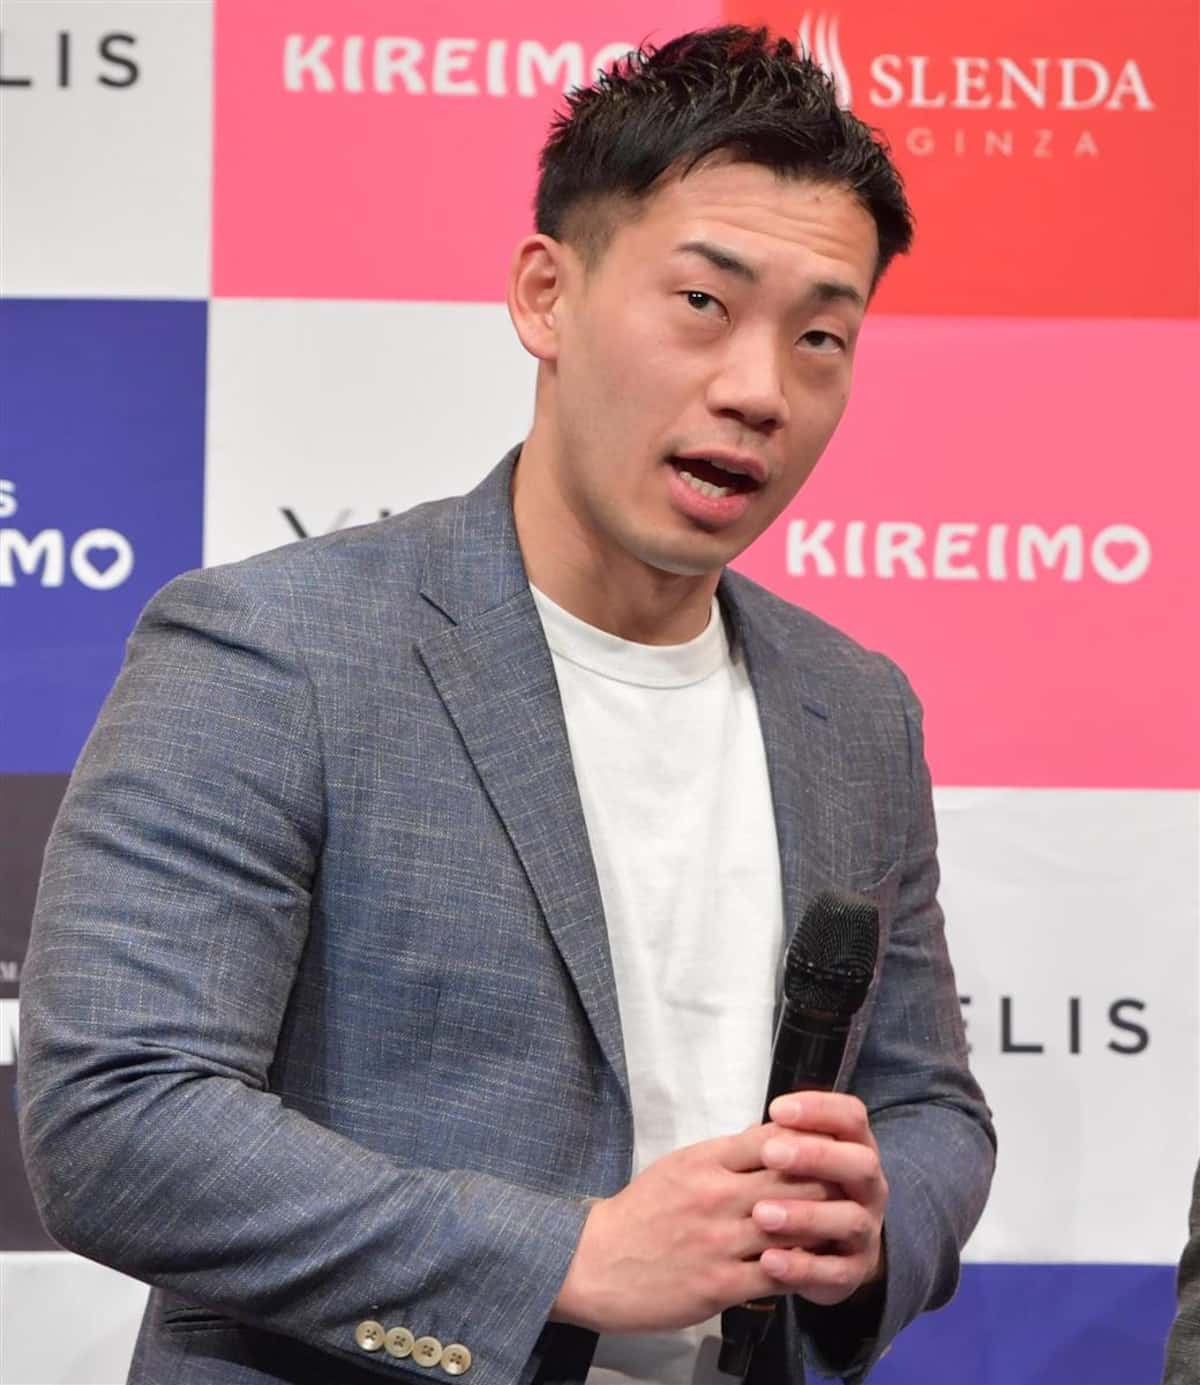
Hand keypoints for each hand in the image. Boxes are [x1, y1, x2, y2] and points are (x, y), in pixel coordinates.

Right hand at [549, 1123, 837, 1333]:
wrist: (595, 1263)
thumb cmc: (639, 1213)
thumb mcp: (678, 1166)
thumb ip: (724, 1154)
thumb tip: (767, 1136)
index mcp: (704, 1162)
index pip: (772, 1139)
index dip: (808, 1141)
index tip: (828, 1147)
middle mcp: (716, 1197)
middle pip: (792, 1180)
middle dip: (828, 1181)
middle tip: (852, 1185)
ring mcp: (720, 1242)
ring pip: (792, 1226)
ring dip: (824, 1225)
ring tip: (845, 1224)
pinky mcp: (721, 1284)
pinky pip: (778, 1273)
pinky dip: (805, 1267)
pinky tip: (819, 1264)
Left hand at [749, 1091, 887, 1306]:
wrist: (828, 1250)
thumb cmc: (802, 1188)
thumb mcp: (794, 1159)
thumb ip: (779, 1141)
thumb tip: (752, 1131)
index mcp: (855, 1147)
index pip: (852, 1117)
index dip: (819, 1109)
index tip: (776, 1109)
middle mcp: (869, 1187)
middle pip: (860, 1163)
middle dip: (816, 1156)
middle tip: (770, 1153)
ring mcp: (867, 1230)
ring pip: (850, 1219)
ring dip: (805, 1215)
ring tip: (761, 1214)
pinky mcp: (854, 1272)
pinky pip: (835, 1272)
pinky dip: (801, 1268)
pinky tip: (768, 1261)